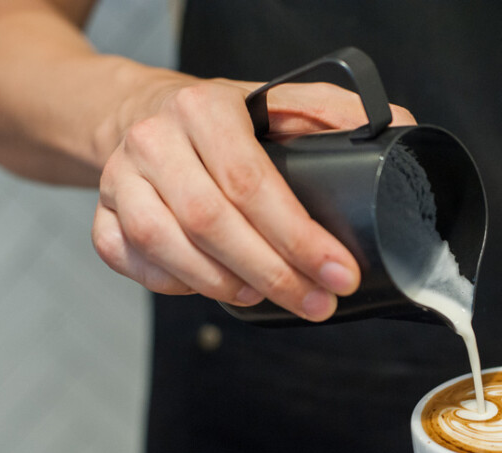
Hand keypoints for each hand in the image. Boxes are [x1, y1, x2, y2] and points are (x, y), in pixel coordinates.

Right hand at [91, 77, 415, 320]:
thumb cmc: (224, 119)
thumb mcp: (278, 101)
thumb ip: (335, 114)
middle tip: (317, 302)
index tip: (340, 273)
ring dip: (224, 285)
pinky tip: (212, 288)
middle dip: (274, 275)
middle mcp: (154, 140)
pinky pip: (127, 260)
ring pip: (166, 246)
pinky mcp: (101, 212)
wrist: (144, 113)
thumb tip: (400, 132)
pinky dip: (172, 284)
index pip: (252, 183)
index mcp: (204, 108)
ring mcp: (119, 178)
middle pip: (212, 223)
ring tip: (267, 298)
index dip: (300, 238)